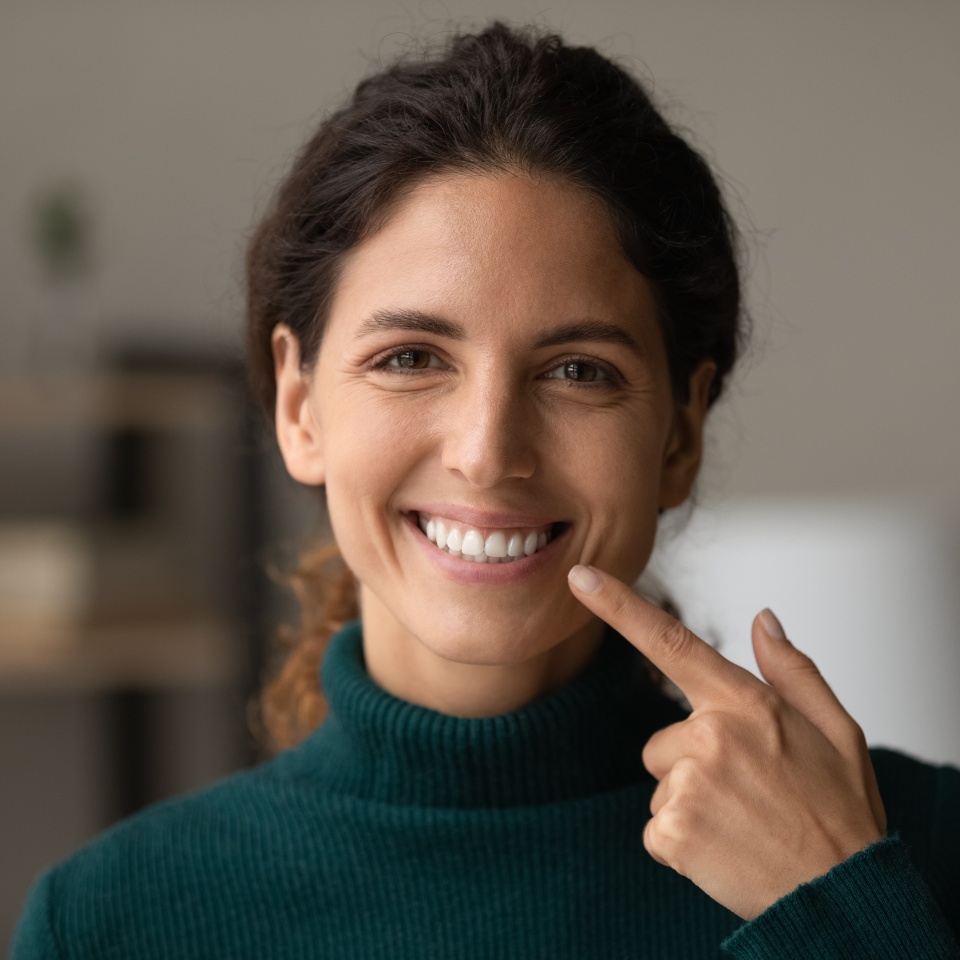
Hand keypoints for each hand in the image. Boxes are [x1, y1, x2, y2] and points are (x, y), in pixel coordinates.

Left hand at [567, 564, 886, 919]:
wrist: (842, 898)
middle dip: (693, 765)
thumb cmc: (839, 813)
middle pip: (662, 742)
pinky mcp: (673, 832)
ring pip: (662, 784)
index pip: (670, 640)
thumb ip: (791, 669)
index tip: (578, 577)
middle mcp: (709, 735)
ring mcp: (688, 784)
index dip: (618, 605)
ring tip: (741, 823)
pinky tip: (725, 849)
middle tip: (747, 794)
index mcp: (745, 702)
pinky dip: (682, 843)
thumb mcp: (836, 729)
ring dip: (690, 804)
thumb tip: (763, 619)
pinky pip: (656, 828)